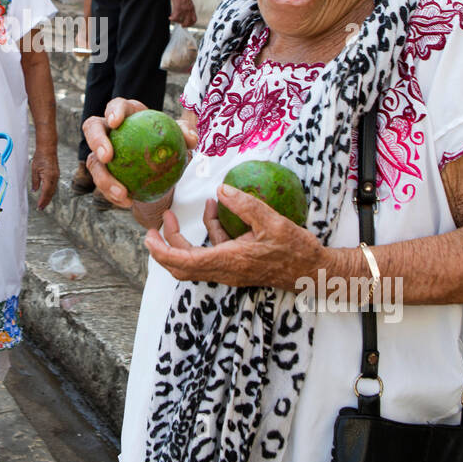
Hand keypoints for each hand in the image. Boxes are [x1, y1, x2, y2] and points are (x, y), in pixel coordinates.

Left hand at [30, 146, 58, 209]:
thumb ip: (35, 181)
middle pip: (50, 193)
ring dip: (48, 197)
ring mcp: (56, 176)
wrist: (48, 148)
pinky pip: (53, 186)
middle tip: (40, 208)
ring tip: (43, 203)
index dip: (43, 200)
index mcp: (49, 177)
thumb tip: (35, 190)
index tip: (39, 206)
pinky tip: (46, 194)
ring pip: (53, 190)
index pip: (45, 192)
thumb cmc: (40, 157)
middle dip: (46, 201)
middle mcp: (54, 178)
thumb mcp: (34, 170)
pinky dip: (50, 192)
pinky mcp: (56, 174)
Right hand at [81, 98, 197, 208]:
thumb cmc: (169, 144)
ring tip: (121, 193)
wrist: (161, 168)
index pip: (116, 106)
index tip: (115, 123)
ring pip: (93, 162)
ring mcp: (100, 152)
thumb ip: (185, 134)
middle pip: (92, 128)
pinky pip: (102, 184)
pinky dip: (112, 195)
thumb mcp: (181, 139)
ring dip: (103, 179)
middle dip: (95, 141)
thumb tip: (190, 139)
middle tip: (106, 157)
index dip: (112, 111)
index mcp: (127, 114)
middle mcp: (109, 130)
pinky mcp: (101, 172)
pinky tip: (127, 203)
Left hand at [144, 186, 324, 289]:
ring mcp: (231, 270)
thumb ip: (246, 204)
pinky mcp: (237, 266)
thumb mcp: (272, 221)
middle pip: (182, 266)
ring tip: (173, 216)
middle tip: (152, 228)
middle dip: (163, 247)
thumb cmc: (295, 249)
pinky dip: (207, 233)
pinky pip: (213, 253)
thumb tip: (221, 189)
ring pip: (195, 260)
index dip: (162, 251)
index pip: (185, 262)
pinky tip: (213, 210)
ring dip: (182, 239)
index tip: (148, 238)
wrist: (313, 272)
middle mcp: (226, 270)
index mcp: (229, 261)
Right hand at [170, 0, 196, 26]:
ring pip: (181, 20)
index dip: (190, 24)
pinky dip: (172, 19)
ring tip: (173, 19)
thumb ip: (187, 6)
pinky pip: (175, 17)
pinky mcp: (178, 8)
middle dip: (184, 25)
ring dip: (177, 21)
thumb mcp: (187, 1)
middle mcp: (189, 9)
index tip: (186, 24)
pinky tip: (170, 17)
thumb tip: (184, 10)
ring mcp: (184, 9)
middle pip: (189, 22)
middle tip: (180, 25)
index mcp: (192, 7)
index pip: (194, 19)